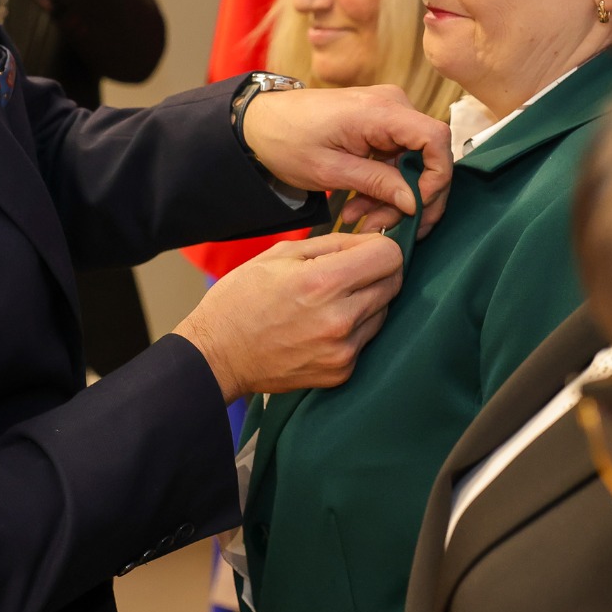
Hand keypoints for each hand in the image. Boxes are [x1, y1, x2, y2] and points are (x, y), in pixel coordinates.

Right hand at [175, 231, 404, 400]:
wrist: (217, 354)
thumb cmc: (243, 298)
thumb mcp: (281, 254)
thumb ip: (334, 244)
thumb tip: (373, 239)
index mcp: (322, 283)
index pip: (389, 256)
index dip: (380, 246)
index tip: (364, 249)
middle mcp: (340, 320)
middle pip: (394, 283)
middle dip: (377, 272)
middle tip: (348, 273)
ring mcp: (343, 351)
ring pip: (384, 312)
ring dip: (367, 301)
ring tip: (331, 302)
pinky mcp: (341, 372)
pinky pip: (367, 339)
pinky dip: (354, 329)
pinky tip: (324, 326)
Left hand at [241, 85, 451, 235]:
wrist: (261, 123)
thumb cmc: (287, 140)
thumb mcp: (330, 170)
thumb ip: (377, 183)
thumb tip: (416, 202)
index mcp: (381, 110)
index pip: (436, 139)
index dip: (436, 177)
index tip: (415, 209)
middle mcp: (392, 105)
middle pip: (428, 156)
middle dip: (412, 197)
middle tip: (386, 226)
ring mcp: (388, 113)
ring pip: (413, 164)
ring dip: (394, 197)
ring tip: (362, 218)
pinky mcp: (380, 125)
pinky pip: (397, 159)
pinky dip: (384, 185)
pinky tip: (360, 205)